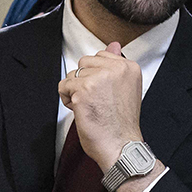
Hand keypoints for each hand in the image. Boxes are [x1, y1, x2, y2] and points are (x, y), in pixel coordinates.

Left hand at [57, 41, 145, 173]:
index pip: (100, 56)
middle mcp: (115, 69)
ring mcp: (99, 78)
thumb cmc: (121, 123)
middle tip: (96, 101)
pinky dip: (67, 100)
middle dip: (84, 81)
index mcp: (128, 67)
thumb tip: (113, 45)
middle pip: (84, 63)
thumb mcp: (126, 88)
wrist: (120, 146)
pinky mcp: (83, 90)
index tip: (104, 93)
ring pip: (72, 74)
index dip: (96, 76)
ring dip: (75, 91)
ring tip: (90, 107)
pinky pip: (63, 86)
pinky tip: (81, 110)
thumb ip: (116, 65)